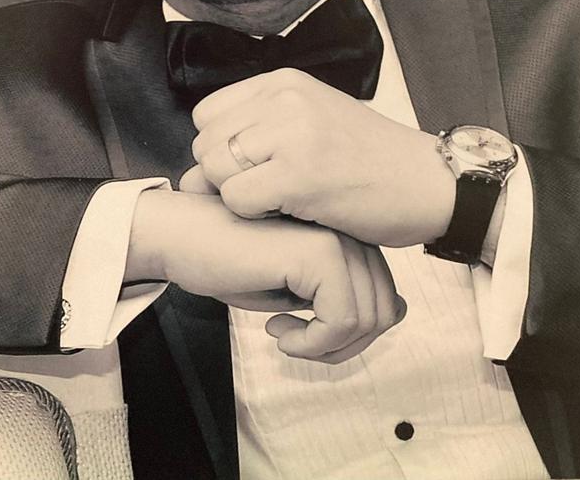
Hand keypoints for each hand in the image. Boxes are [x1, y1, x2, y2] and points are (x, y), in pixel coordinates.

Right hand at [127, 189, 405, 362]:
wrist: (181, 235)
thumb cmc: (228, 261)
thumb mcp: (295, 289)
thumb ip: (342, 298)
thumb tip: (398, 311)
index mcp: (344, 235)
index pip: (384, 299)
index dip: (348, 337)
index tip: (304, 336)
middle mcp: (348, 231)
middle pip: (384, 311)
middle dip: (342, 346)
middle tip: (294, 343)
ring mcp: (336, 237)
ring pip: (370, 320)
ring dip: (324, 348)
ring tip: (282, 334)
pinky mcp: (319, 252)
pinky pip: (342, 321)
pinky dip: (312, 343)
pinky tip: (276, 331)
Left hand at [179, 68, 454, 246]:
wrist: (430, 183)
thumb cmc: (370, 163)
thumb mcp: (311, 127)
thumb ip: (254, 141)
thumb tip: (187, 178)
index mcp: (284, 82)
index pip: (208, 114)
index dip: (222, 149)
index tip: (255, 170)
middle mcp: (284, 98)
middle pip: (206, 142)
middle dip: (225, 176)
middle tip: (267, 193)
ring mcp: (292, 133)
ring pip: (215, 168)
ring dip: (238, 196)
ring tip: (279, 202)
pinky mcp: (300, 173)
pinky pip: (237, 198)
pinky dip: (254, 215)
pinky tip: (289, 213)